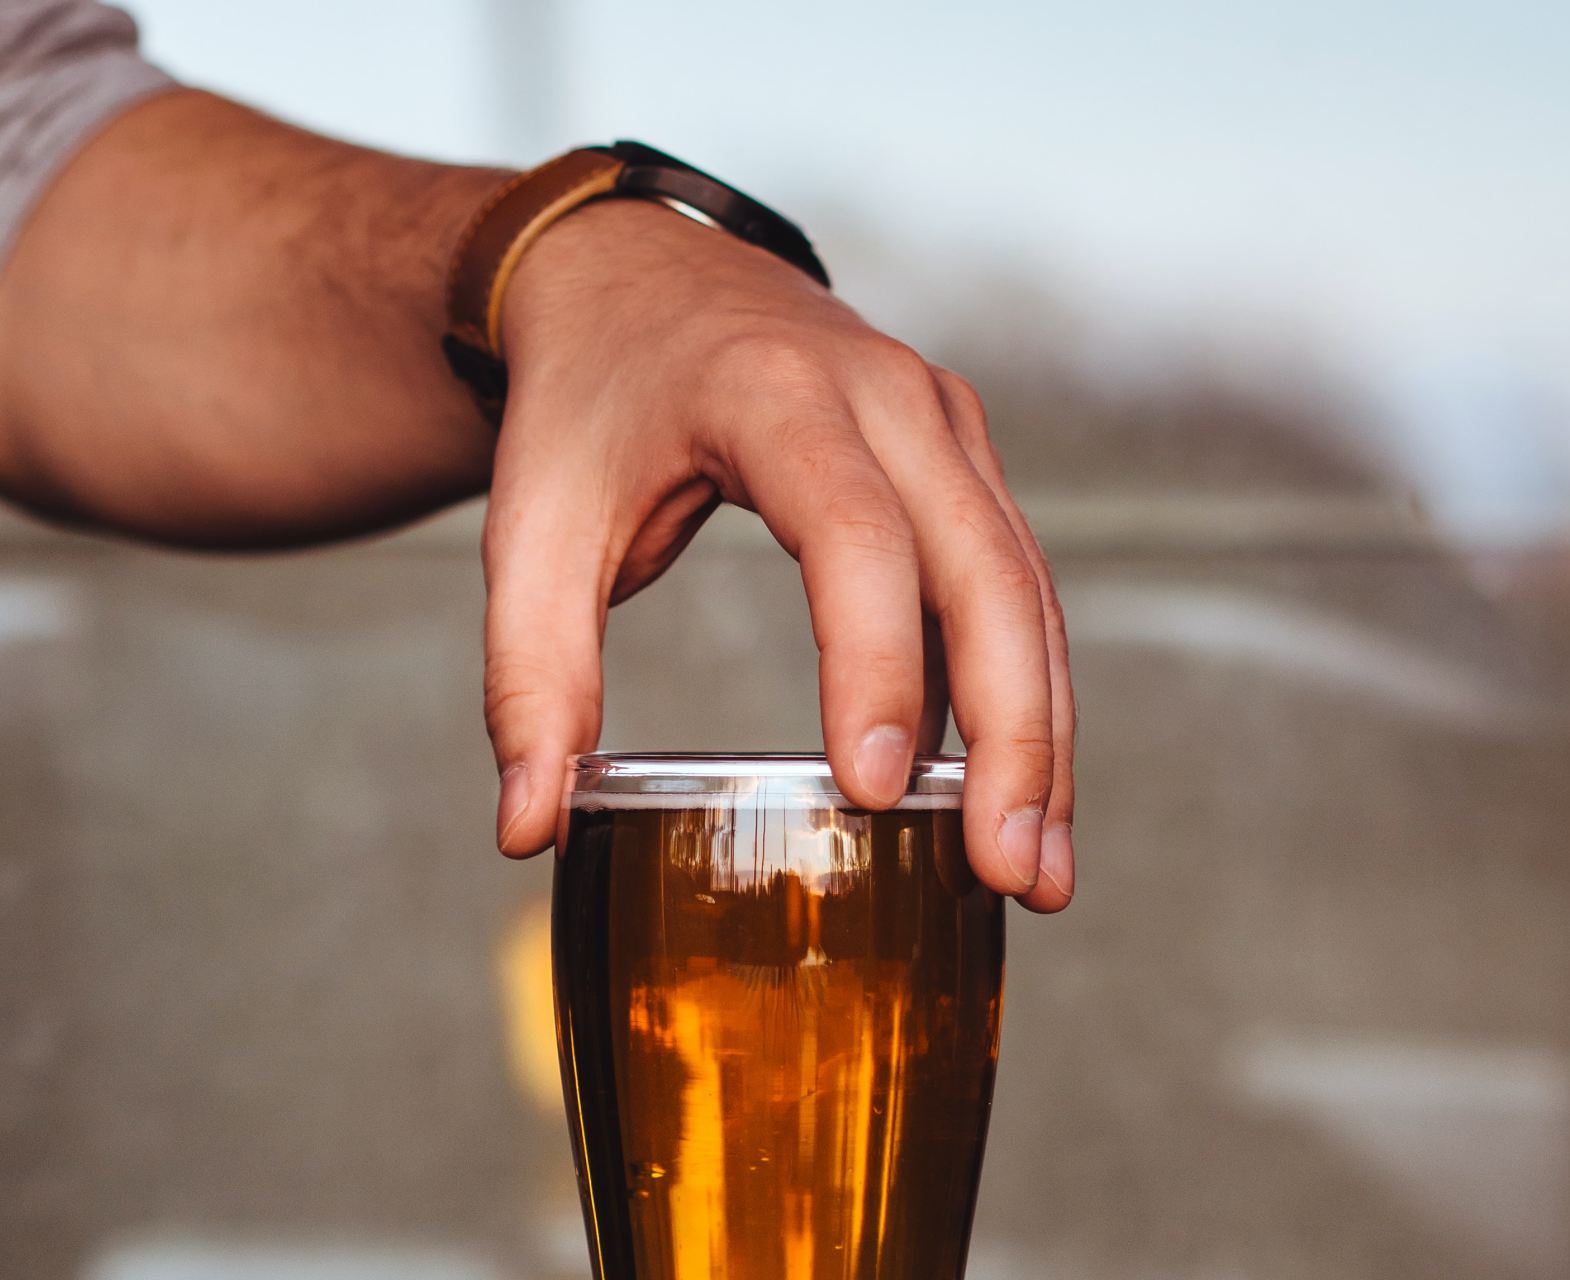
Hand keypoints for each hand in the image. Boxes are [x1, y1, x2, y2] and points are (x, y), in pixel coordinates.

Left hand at [482, 200, 1075, 910]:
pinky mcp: (957, 454)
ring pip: (1023, 584)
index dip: (875, 665)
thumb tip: (528, 831)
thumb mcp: (531, 525)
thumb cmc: (585, 401)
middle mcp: (885, 395)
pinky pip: (1011, 578)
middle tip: (1009, 870)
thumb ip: (528, 676)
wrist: (636, 273)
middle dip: (1010, 731)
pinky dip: (1023, 686)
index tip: (872, 792)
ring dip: (1041, 730)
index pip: (855, 534)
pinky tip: (1011, 792)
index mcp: (772, 393)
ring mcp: (939, 418)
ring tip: (1037, 868)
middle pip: (983, 568)